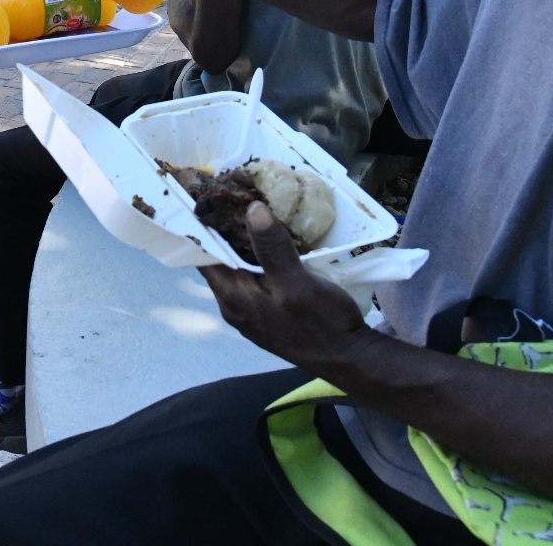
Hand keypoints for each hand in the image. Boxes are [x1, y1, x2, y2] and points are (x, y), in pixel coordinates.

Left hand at [200, 202, 368, 368]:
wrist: (348, 358)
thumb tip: (252, 209)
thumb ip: (272, 248)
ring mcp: (251, 309)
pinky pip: (254, 275)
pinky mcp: (268, 310)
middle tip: (236, 193)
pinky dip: (258, 255)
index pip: (203, 255)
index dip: (204, 225)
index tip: (212, 195)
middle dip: (225, 228)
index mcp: (233, 298)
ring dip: (243, 240)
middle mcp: (235, 304)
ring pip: (238, 266)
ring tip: (253, 208)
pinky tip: (272, 239)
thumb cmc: (320, 323)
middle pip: (219, 259)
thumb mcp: (297, 282)